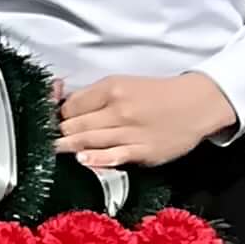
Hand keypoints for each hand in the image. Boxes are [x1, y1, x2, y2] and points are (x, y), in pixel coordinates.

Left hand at [57, 72, 237, 171]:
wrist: (199, 103)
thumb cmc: (157, 95)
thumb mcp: (123, 84)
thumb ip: (94, 97)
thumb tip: (61, 106)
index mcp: (112, 89)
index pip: (70, 106)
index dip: (56, 116)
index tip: (50, 123)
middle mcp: (119, 110)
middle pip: (74, 125)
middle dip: (57, 134)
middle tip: (45, 140)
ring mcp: (131, 132)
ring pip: (88, 141)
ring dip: (67, 147)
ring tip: (52, 150)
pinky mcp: (144, 151)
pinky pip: (114, 156)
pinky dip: (96, 159)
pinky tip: (83, 159)